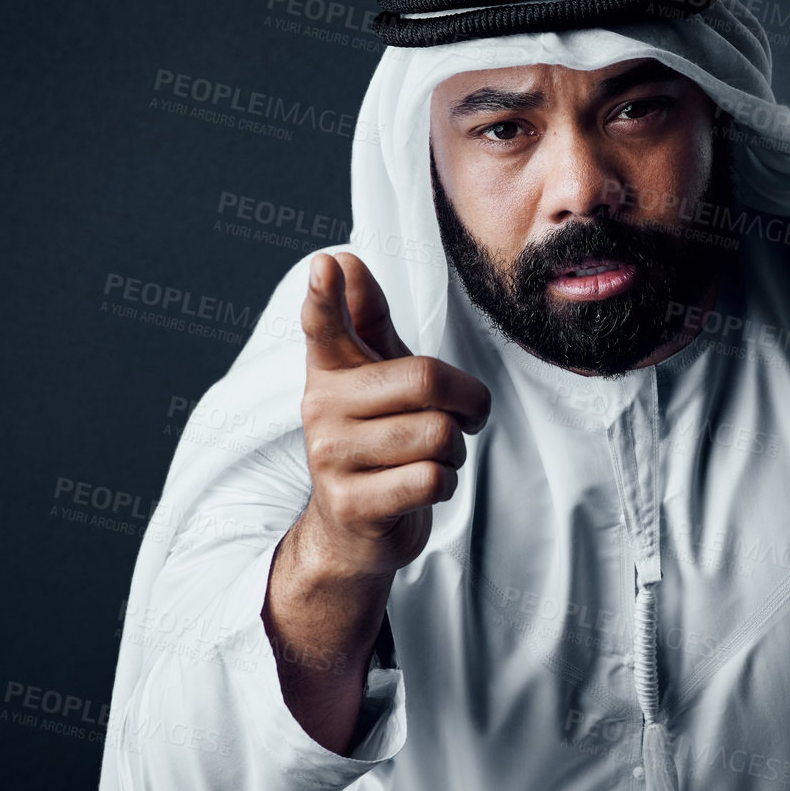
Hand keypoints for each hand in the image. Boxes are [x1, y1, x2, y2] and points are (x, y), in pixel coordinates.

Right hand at [261, 251, 489, 753]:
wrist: (353, 531)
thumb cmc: (375, 438)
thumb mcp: (371, 376)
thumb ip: (362, 318)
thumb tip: (344, 259)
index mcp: (330, 370)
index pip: (324, 326)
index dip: (327, 298)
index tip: (326, 267)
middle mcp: (321, 408)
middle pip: (428, 381)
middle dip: (467, 401)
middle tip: (465, 416)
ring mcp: (332, 458)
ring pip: (439, 435)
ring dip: (455, 450)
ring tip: (431, 457)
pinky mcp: (353, 504)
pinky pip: (433, 479)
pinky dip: (445, 483)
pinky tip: (422, 485)